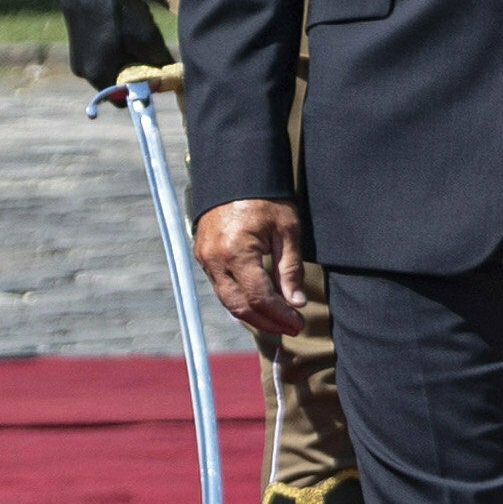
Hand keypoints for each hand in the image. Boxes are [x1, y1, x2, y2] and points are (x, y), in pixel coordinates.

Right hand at [48, 0, 172, 95]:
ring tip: (131, 37)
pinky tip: (119, 30)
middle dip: (133, 72)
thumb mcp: (147, 39)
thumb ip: (160, 63)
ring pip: (108, 68)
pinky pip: (98, 55)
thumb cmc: (119, 12)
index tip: (153, 75)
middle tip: (145, 53)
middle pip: (115, 83)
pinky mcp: (76, 44)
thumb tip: (172, 74)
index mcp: (99, 75)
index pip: (123, 99)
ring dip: (123, 59)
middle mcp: (84, 72)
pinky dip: (112, 49)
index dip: (141, 89)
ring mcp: (77, 57)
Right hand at [195, 196, 310, 339]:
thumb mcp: (287, 231)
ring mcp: (205, 259)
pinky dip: (240, 300)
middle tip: (291, 328)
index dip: (280, 315)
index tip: (299, 322)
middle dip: (267, 322)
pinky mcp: (203, 256)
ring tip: (278, 321)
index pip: (259, 297)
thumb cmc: (265, 199)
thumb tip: (296, 302)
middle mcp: (215, 260)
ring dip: (253, 315)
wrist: (234, 175)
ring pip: (228, 301)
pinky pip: (221, 287)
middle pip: (239, 306)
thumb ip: (290, 269)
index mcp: (237, 252)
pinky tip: (260, 303)